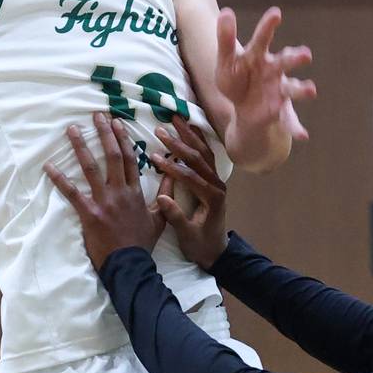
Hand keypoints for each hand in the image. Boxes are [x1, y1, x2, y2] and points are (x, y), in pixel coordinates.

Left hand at [45, 114, 163, 269]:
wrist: (130, 264)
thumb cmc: (142, 243)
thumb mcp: (159, 218)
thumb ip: (165, 195)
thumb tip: (172, 175)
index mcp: (136, 192)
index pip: (131, 159)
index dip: (123, 138)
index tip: (116, 122)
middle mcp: (120, 192)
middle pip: (113, 156)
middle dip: (104, 134)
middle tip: (96, 116)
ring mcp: (104, 201)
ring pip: (91, 168)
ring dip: (81, 147)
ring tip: (72, 130)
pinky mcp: (89, 213)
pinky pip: (72, 193)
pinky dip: (60, 179)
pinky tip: (49, 166)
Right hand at [152, 118, 228, 270]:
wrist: (217, 253)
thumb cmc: (201, 246)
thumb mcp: (187, 235)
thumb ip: (176, 216)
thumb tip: (163, 199)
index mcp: (212, 198)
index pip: (190, 177)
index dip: (172, 166)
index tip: (154, 157)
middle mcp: (218, 185)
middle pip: (199, 158)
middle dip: (179, 143)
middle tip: (161, 130)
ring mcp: (218, 181)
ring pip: (204, 152)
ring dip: (190, 135)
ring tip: (176, 119)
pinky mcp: (214, 180)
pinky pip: (207, 155)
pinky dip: (198, 140)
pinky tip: (190, 128)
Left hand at [215, 6, 314, 157]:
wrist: (244, 106)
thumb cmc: (237, 78)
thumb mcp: (226, 61)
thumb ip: (225, 39)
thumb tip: (226, 11)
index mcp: (259, 55)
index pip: (263, 38)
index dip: (268, 26)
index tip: (276, 13)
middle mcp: (275, 71)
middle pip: (285, 62)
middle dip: (295, 58)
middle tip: (305, 54)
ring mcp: (280, 91)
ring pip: (293, 89)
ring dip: (302, 89)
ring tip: (311, 91)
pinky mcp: (280, 111)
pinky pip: (290, 120)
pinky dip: (296, 128)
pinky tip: (303, 136)